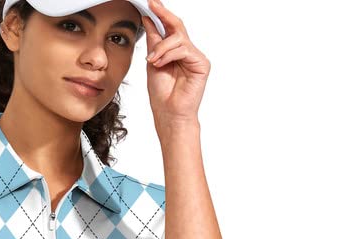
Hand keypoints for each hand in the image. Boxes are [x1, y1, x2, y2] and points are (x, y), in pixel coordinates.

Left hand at [142, 0, 210, 125]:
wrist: (168, 114)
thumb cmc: (161, 94)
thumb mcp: (152, 62)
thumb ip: (154, 42)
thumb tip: (149, 19)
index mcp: (175, 51)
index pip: (170, 28)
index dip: (161, 14)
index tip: (150, 3)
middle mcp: (187, 52)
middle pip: (177, 26)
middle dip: (164, 14)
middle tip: (152, 4)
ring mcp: (195, 57)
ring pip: (178, 38)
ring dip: (161, 47)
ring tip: (152, 61)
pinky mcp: (202, 63)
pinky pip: (184, 49)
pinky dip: (169, 55)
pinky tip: (160, 64)